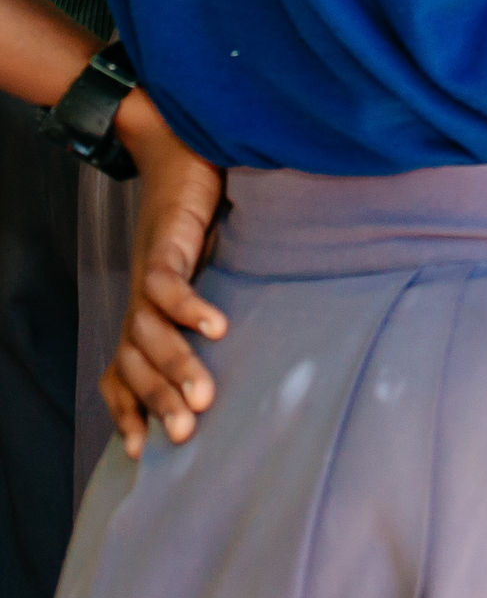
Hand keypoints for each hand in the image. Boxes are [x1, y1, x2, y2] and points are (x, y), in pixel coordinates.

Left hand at [100, 91, 224, 455]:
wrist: (180, 146)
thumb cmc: (202, 209)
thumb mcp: (207, 265)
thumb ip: (217, 297)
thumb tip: (254, 336)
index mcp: (147, 309)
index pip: (122, 370)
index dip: (128, 409)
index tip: (144, 451)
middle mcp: (140, 298)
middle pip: (135, 364)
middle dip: (158, 402)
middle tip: (187, 434)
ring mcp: (148, 273)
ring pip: (148, 335)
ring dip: (173, 369)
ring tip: (205, 398)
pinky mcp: (164, 244)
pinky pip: (166, 287)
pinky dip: (188, 310)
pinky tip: (217, 329)